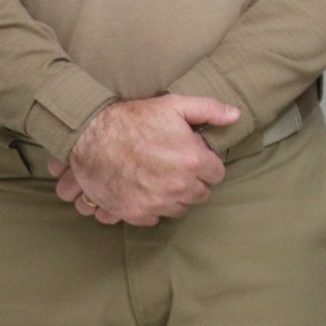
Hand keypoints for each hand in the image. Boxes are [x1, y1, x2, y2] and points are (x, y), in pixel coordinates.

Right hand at [49, 95, 240, 226]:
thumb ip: (209, 110)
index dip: (206, 164)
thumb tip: (235, 116)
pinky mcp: (134, 213)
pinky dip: (151, 208)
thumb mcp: (174, 105)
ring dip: (174, 197)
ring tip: (160, 178)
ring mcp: (156, 202)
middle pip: (200, 194)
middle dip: (193, 181)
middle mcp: (178, 186)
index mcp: (193, 161)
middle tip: (176, 167)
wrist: (90, 135)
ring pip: (179, 209)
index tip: (194, 157)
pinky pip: (154, 219)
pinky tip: (144, 191)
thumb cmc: (133, 118)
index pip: (216, 174)